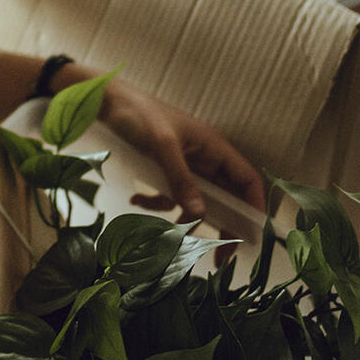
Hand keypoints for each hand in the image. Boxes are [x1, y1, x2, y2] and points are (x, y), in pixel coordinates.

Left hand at [91, 74, 266, 222]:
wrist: (105, 101)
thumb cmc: (137, 113)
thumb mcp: (161, 145)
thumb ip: (180, 179)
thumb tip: (201, 215)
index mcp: (213, 146)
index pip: (247, 179)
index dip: (254, 207)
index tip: (250, 237)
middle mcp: (203, 158)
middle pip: (225, 197)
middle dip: (222, 226)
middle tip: (219, 258)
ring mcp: (184, 165)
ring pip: (196, 200)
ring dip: (185, 218)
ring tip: (170, 236)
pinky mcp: (162, 169)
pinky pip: (169, 194)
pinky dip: (156, 202)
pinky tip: (136, 198)